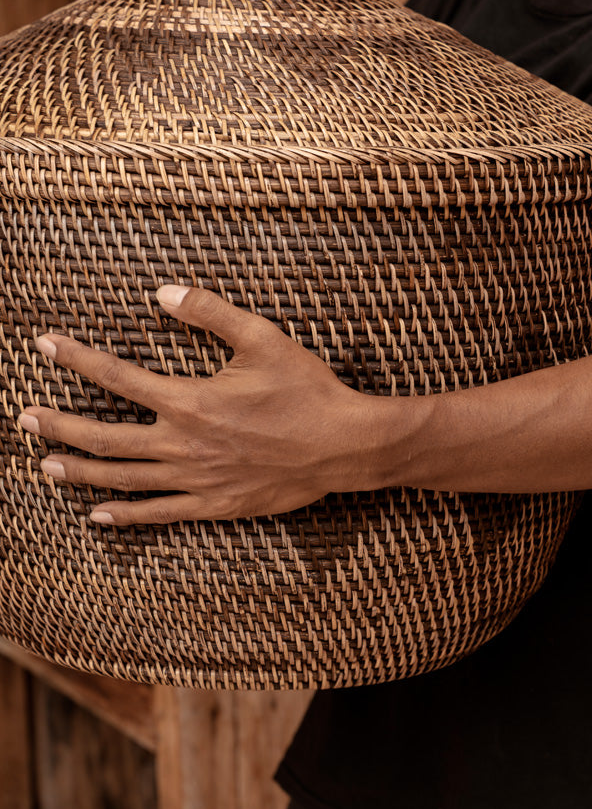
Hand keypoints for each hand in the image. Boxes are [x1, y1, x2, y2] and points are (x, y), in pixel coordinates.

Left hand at [17, 285, 371, 525]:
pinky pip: (159, 514)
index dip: (77, 359)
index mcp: (190, 401)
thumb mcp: (262, 338)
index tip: (45, 345)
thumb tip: (162, 293)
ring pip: (124, 479)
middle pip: (106, 438)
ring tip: (45, 465)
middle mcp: (184, 445)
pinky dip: (125, 515)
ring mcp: (197, 480)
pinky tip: (97, 515)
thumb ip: (209, 313)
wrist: (344, 447)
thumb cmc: (307, 390)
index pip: (117, 378)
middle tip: (25, 418)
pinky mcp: (215, 505)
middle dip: (60, 426)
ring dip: (80, 472)